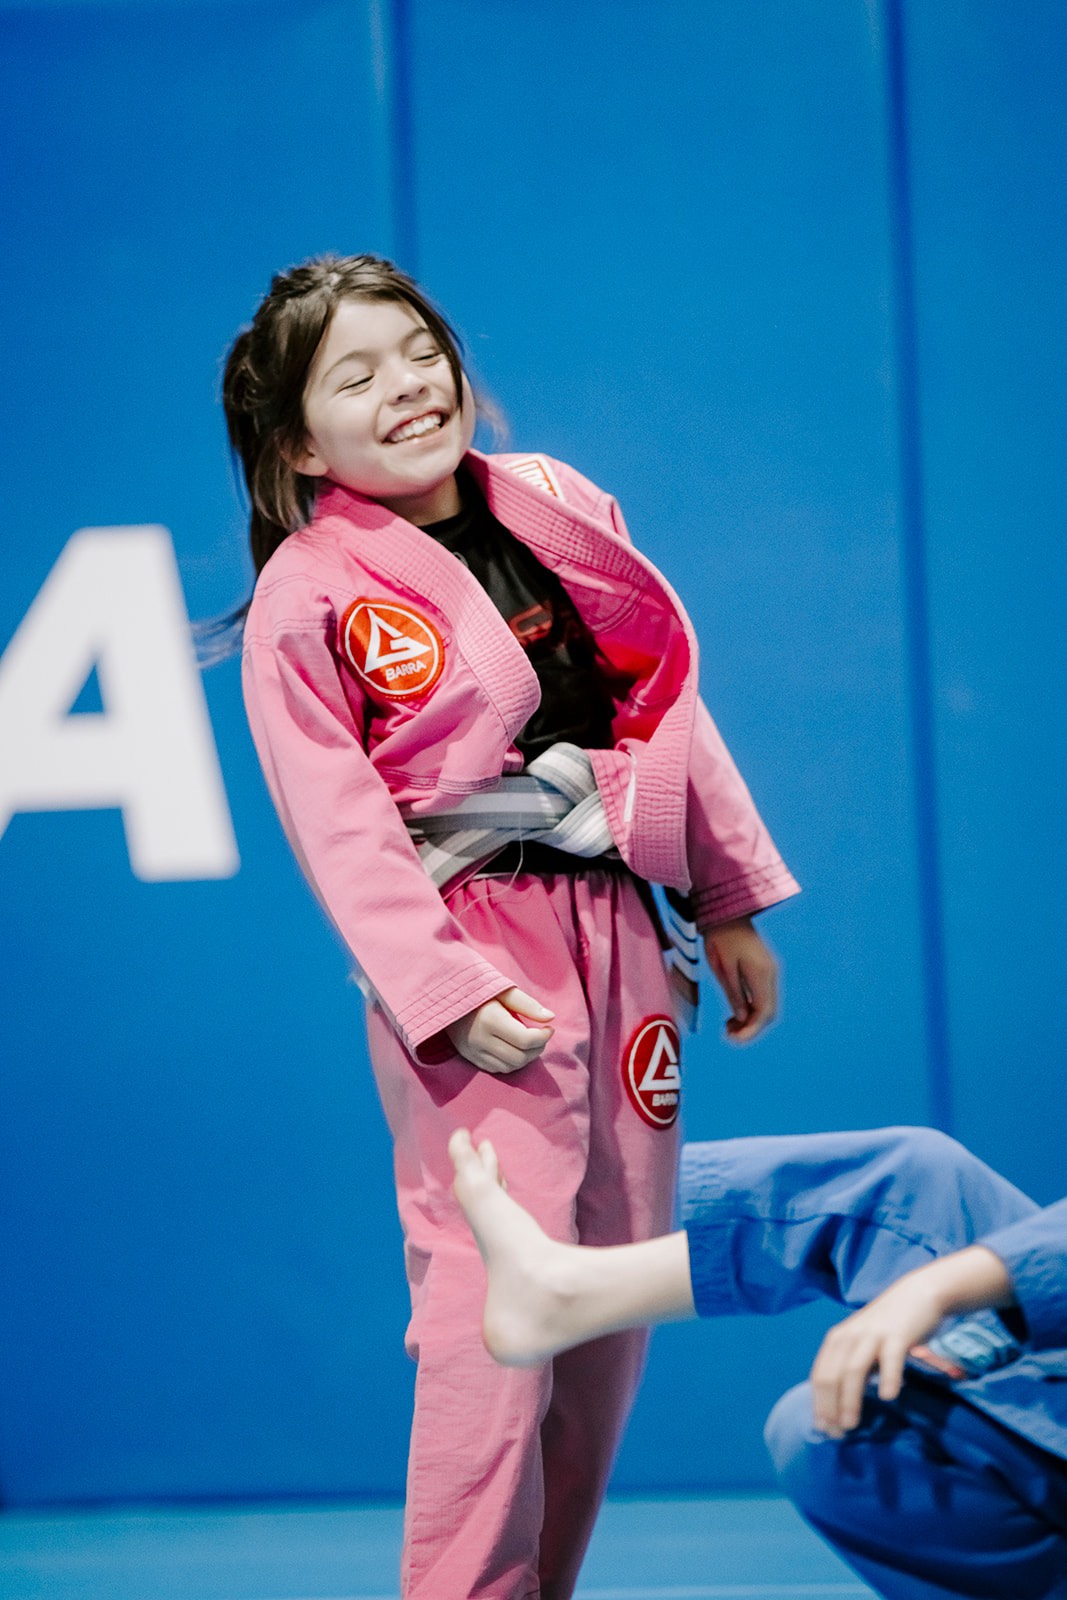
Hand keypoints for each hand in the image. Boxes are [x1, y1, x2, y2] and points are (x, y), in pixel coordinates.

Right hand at [446, 987, 554, 1074]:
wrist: (444, 997)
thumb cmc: (477, 990)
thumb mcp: (502, 990)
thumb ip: (527, 1004)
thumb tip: (550, 1018)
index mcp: (490, 1020)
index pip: (525, 1040)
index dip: (543, 1036)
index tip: (549, 1028)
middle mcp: (481, 1040)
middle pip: (520, 1057)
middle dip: (537, 1048)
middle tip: (541, 1035)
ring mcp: (474, 1052)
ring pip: (510, 1067)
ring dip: (526, 1057)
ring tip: (529, 1042)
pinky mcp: (471, 1058)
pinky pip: (498, 1069)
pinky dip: (512, 1062)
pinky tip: (514, 1048)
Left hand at [703, 916, 777, 1042]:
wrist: (726, 910)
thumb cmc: (719, 936)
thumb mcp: (722, 967)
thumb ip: (733, 993)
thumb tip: (742, 1018)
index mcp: (761, 973)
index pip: (764, 1012)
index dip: (751, 1030)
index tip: (733, 1040)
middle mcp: (771, 973)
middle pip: (769, 1012)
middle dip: (751, 1028)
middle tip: (727, 1035)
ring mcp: (769, 970)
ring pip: (767, 1005)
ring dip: (751, 1020)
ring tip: (727, 1027)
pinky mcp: (764, 968)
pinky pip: (762, 995)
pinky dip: (751, 1009)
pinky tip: (734, 1014)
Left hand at [809, 1245, 1013, 1435]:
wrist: (917, 1295)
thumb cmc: (887, 1327)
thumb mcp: (860, 1345)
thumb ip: (850, 1369)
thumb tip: (839, 1408)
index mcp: (836, 1340)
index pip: (819, 1376)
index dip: (819, 1404)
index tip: (823, 1431)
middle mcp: (848, 1336)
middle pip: (831, 1375)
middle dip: (829, 1407)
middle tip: (835, 1434)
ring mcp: (871, 1335)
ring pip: (853, 1370)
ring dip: (849, 1399)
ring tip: (850, 1424)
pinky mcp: (896, 1335)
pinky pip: (890, 1358)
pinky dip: (887, 1377)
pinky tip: (888, 1397)